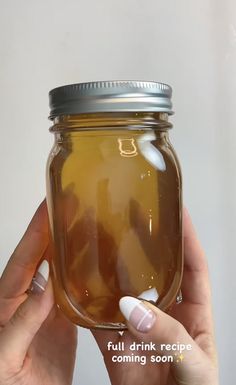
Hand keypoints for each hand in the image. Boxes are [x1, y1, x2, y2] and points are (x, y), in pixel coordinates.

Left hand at [0, 201, 76, 384]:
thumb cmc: (7, 382)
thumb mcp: (5, 354)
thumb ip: (22, 321)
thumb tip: (43, 288)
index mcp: (7, 301)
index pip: (24, 257)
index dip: (36, 230)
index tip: (48, 207)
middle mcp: (29, 298)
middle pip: (44, 255)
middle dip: (57, 229)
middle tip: (73, 206)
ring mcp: (49, 308)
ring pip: (62, 269)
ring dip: (74, 246)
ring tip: (89, 225)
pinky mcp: (66, 320)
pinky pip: (76, 289)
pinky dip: (86, 272)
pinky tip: (98, 262)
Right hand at [93, 209, 218, 384]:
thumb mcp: (195, 366)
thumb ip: (169, 336)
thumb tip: (134, 308)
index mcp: (193, 313)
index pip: (193, 266)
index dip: (187, 238)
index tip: (177, 212)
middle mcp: (165, 313)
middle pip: (156, 269)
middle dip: (147, 241)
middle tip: (134, 213)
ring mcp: (139, 326)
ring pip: (125, 288)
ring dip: (114, 266)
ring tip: (104, 237)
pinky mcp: (117, 343)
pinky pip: (100, 318)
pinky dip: (89, 303)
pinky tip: (80, 282)